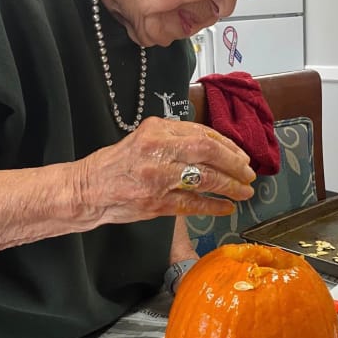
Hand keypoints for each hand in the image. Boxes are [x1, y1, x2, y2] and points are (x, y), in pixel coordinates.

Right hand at [73, 117, 255, 224]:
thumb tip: (212, 146)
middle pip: (209, 152)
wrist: (88, 188)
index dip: (228, 146)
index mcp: (157, 129)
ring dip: (230, 186)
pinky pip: (193, 204)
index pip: (202, 133)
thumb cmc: (117, 162)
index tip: (240, 155)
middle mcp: (159, 149)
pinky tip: (227, 208)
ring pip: (205, 178)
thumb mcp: (143, 138)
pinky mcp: (156, 203)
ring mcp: (158, 177)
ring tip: (244, 192)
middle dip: (235, 164)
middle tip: (249, 174)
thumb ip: (174, 138)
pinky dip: (214, 206)